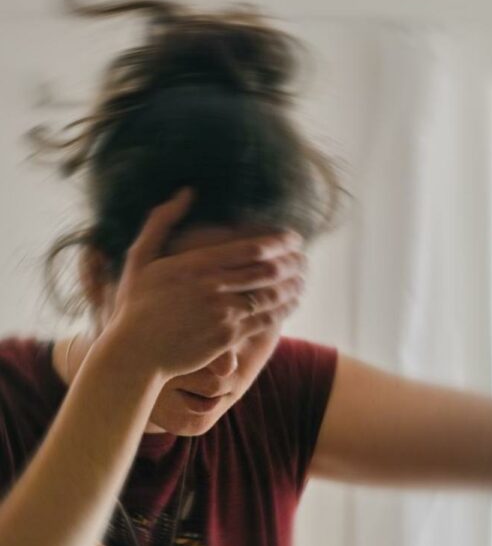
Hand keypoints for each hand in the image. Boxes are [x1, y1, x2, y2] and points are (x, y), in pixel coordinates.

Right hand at [106, 188, 305, 379]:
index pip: (253, 247)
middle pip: (269, 270)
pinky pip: (265, 320)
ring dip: (293, 285)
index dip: (281, 242)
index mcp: (197, 263)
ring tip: (302, 279)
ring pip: (272, 295)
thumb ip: (162, 221)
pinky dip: (283, 310)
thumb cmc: (135, 306)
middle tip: (304, 258)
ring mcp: (223, 313)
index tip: (294, 239)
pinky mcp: (228, 337)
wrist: (134, 353)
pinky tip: (291, 304)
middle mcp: (214, 286)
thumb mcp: (140, 257)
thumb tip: (186, 192)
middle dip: (293, 262)